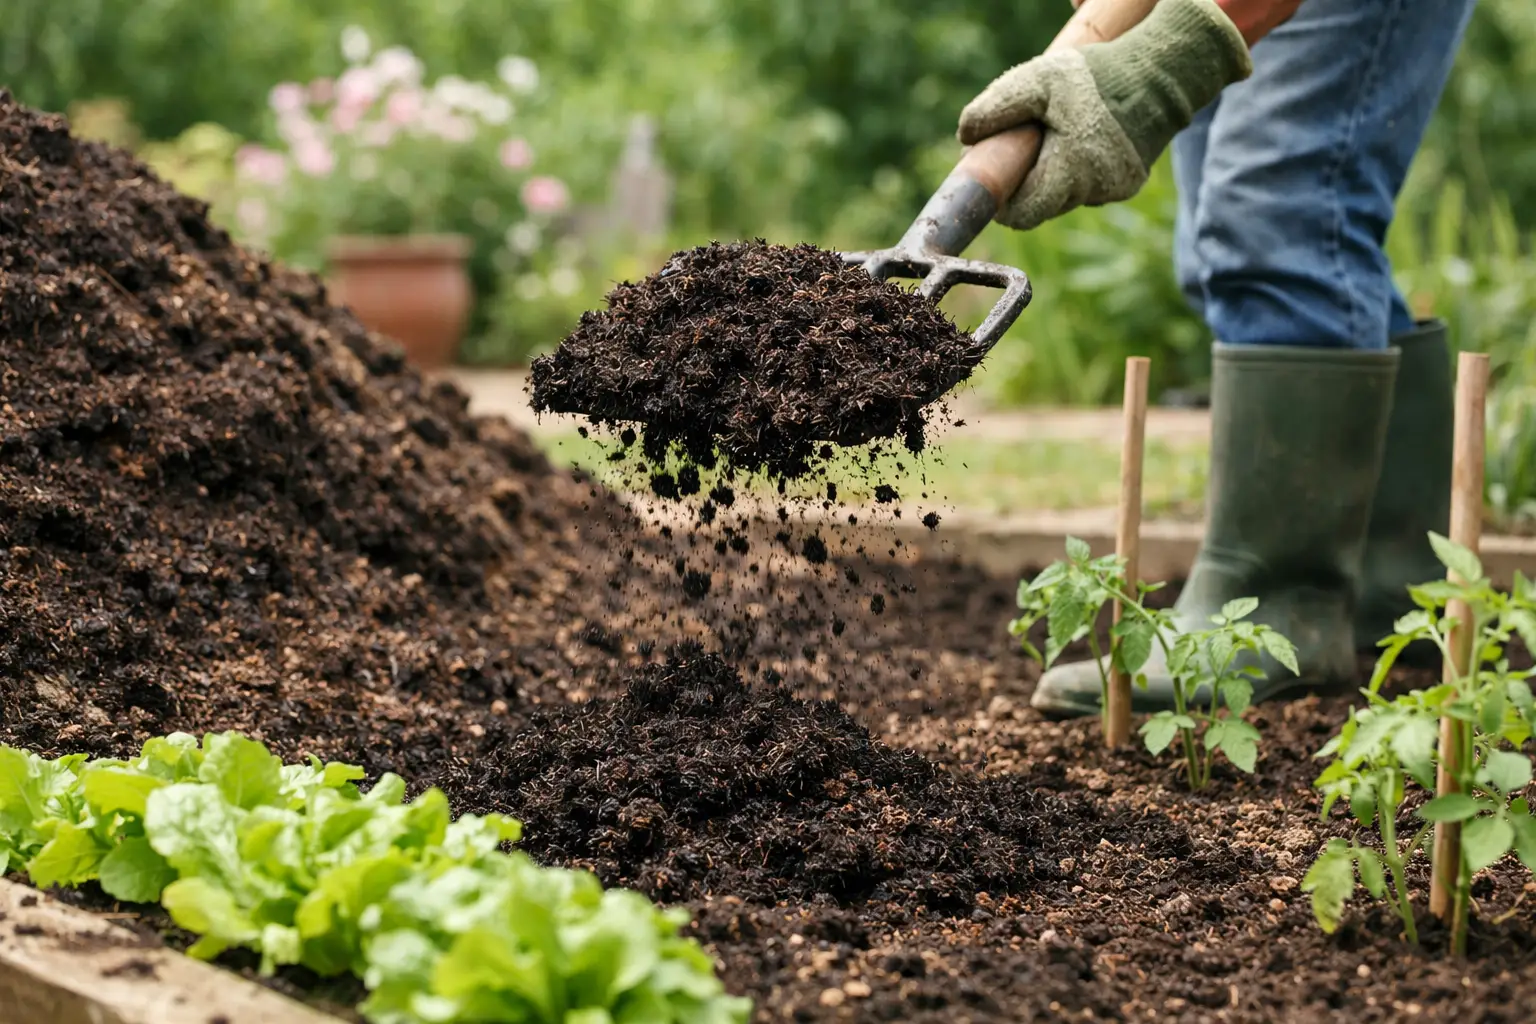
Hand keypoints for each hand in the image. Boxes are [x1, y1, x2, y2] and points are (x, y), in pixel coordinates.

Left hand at [958, 0, 1250, 230]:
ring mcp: (1116, 190)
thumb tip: (965, 137)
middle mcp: (1096, 190)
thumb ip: (997, 107)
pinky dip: (1078, 169)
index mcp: (1071, 171)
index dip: (1002, 203)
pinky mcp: (1129, 183)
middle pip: (1042, 206)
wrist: (1164, 71)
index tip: (994, 180)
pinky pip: (1089, 186)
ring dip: (1053, 174)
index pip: (1023, 215)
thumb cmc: (1097, 76)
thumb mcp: (1038, 79)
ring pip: (1065, 196)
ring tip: (1058, 133)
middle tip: (1023, 147)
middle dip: (1027, 182)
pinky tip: (1084, 137)